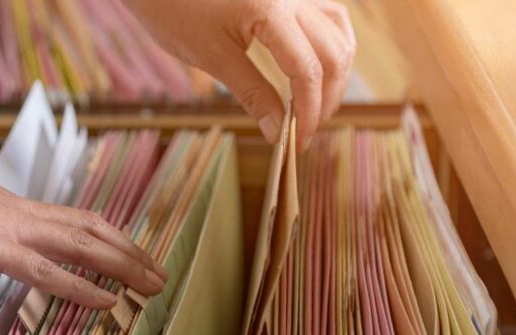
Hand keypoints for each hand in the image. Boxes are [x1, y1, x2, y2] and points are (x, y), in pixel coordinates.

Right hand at [0, 100, 166, 309]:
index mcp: (7, 207)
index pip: (70, 221)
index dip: (106, 237)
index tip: (129, 253)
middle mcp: (18, 212)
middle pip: (90, 229)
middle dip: (129, 252)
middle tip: (158, 272)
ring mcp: (9, 226)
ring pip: (82, 246)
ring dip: (122, 266)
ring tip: (151, 284)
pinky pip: (47, 271)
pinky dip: (82, 287)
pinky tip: (107, 300)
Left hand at [125, 0, 355, 149]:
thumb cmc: (176, 10)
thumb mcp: (212, 57)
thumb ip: (251, 93)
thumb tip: (277, 131)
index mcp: (271, 10)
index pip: (307, 69)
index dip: (309, 111)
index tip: (298, 141)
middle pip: (333, 54)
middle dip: (325, 98)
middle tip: (305, 131)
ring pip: (339, 35)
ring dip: (334, 74)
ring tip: (314, 106)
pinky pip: (329, 18)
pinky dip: (331, 47)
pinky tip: (319, 70)